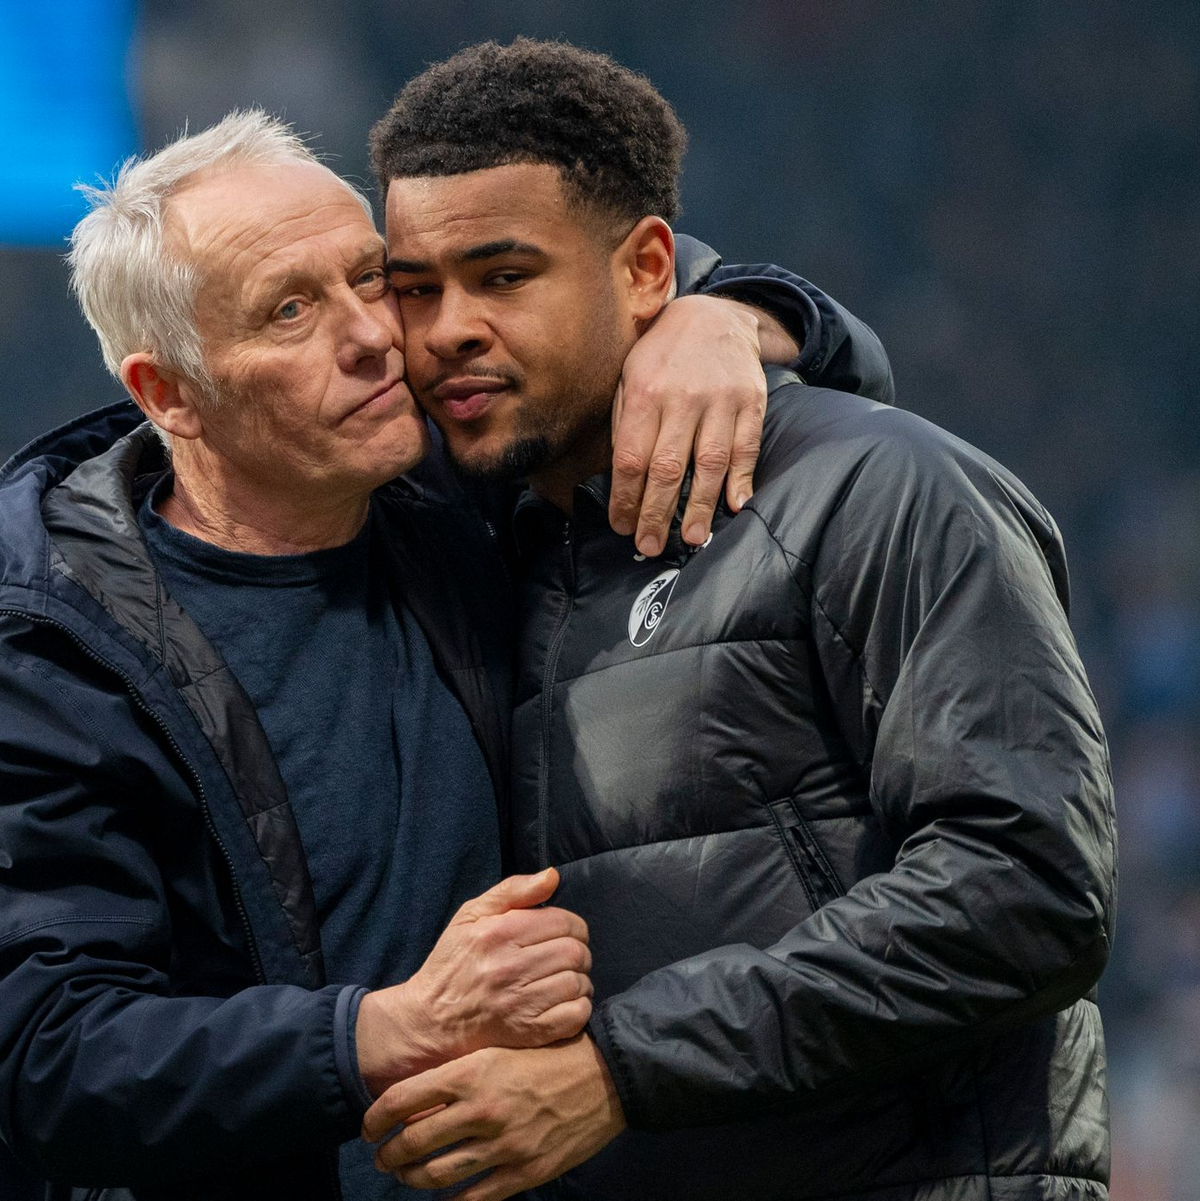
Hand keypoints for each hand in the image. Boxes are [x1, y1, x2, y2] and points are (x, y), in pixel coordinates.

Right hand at [355, 869, 591, 1094]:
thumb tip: (552, 875)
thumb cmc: (454, 961)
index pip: (563, 922)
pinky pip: (574, 1016)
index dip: (574, 926)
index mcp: (499, 933)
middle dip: (580, 952)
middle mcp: (510, 967)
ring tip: (567, 979)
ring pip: (577, 983)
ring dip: (581, 980)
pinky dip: (579, 1007)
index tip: (568, 933)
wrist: (431, 1019)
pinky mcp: (527, 1032)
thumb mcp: (471, 914)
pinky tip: (566, 1001)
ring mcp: (519, 1003)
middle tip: (570, 957)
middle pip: (574, 953)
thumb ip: (513, 890)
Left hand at [363, 1035, 625, 1198]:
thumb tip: (418, 1098)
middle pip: (413, 1141)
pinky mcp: (524, 1172)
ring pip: (436, 1174)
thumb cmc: (551, 1054)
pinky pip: (472, 1198)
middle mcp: (482, 1109)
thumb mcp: (502, 1049)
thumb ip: (462, 1072)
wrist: (606, 1077)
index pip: (405, 1097)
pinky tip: (442, 1199)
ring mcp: (503, 1145)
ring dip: (411, 1179)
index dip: (376, 1116)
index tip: (367, 1127)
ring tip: (406, 1176)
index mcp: (474, 1071)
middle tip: (381, 1157)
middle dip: (388, 1154)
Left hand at [610, 294, 769, 555]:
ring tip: (690, 538)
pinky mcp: (751, 401)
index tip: (621, 526)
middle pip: (668, 468)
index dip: (625, 499)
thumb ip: (625, 424)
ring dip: (699, 507)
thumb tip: (620, 479)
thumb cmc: (662, 355)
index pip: (631, 458)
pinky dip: (742, 480)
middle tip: (649, 547)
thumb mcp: (629, 376)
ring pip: (709, 463)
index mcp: (645, 392)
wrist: (714, 314)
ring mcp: (721, 400)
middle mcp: (683, 397)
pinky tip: (735, 507)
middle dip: (657, 514)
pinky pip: (747, 447)